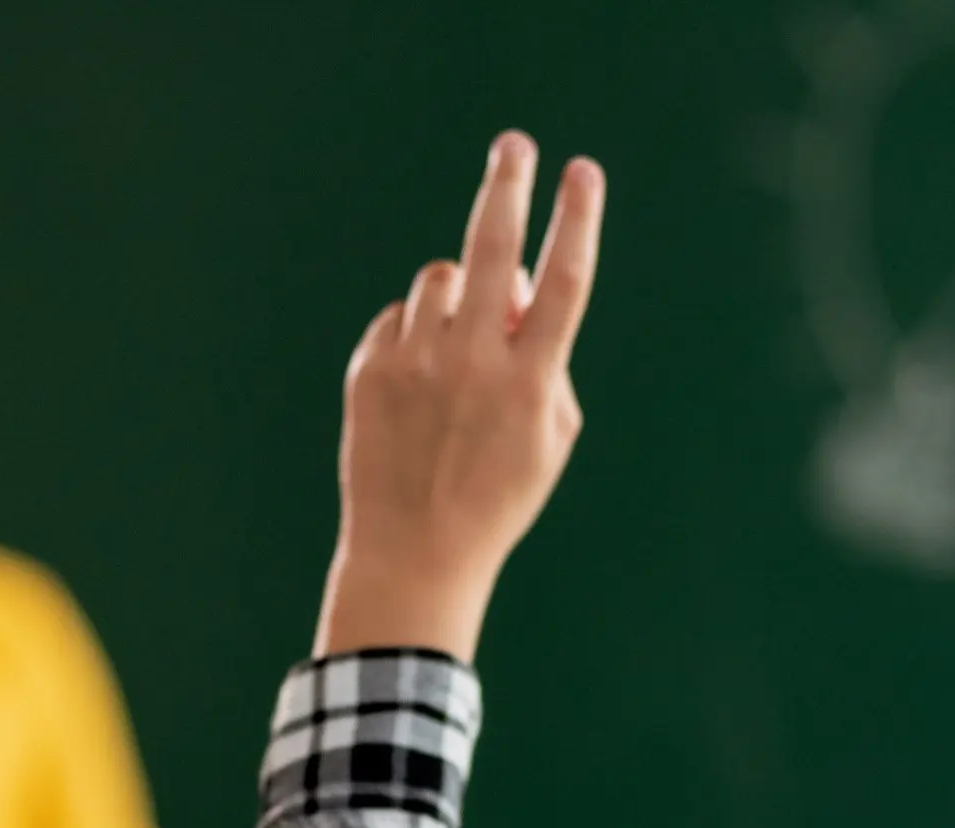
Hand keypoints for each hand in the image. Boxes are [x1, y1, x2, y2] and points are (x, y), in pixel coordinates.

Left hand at [314, 132, 606, 662]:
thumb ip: (548, 359)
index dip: (576, 221)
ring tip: (457, 354)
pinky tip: (419, 387)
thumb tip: (524, 288)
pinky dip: (416, 335)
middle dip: (510, 186)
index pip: (564, 283)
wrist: (414, 554)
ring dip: (457, 298)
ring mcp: (417, 364)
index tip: (583, 172)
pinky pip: (401, 316)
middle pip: (495, 249)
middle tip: (514, 146)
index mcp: (529, 383)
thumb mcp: (548, 439)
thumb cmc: (496, 497)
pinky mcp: (371, 369)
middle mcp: (473, 365)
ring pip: (442, 280)